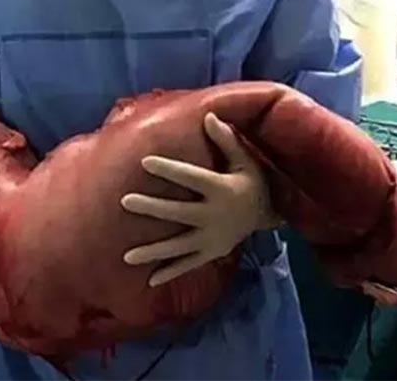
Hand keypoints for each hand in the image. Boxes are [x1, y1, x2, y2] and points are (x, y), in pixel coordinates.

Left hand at [122, 113, 279, 286]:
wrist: (271, 215)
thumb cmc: (253, 181)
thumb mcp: (245, 160)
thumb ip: (226, 140)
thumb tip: (209, 116)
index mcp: (222, 190)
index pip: (191, 178)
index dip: (169, 169)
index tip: (145, 162)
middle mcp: (215, 216)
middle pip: (178, 212)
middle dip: (152, 208)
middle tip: (125, 201)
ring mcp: (212, 239)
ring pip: (178, 246)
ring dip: (153, 251)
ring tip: (127, 256)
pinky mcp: (212, 253)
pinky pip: (188, 264)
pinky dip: (170, 273)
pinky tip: (149, 279)